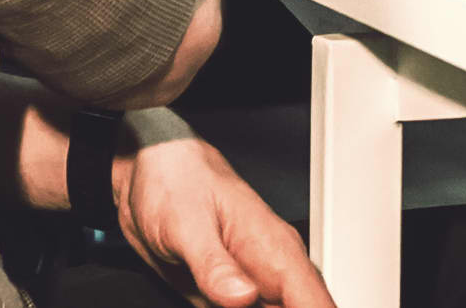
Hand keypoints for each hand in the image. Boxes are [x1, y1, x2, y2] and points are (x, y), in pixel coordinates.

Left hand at [113, 135, 335, 307]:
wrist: (150, 171)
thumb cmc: (176, 181)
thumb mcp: (187, 224)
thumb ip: (214, 265)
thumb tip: (242, 297)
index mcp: (274, 250)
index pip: (314, 302)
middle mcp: (271, 270)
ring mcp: (252, 284)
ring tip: (213, 294)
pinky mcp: (231, 293)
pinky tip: (214, 301)